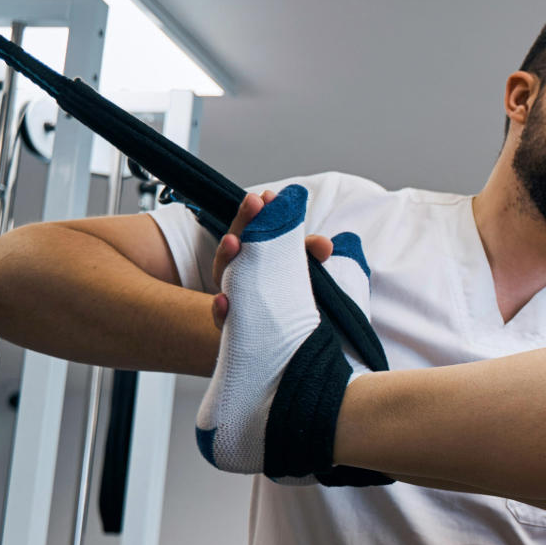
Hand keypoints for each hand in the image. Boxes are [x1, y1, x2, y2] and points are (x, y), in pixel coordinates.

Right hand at [208, 188, 331, 330]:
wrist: (282, 349)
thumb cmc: (288, 305)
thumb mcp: (303, 275)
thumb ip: (310, 256)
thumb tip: (325, 244)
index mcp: (252, 262)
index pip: (250, 232)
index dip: (254, 214)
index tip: (266, 195)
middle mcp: (239, 278)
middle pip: (235, 247)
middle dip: (243, 223)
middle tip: (253, 202)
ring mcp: (234, 302)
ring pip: (224, 277)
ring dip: (227, 257)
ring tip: (234, 242)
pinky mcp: (234, 332)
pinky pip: (222, 320)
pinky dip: (220, 310)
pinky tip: (224, 300)